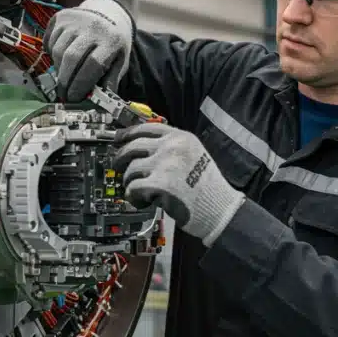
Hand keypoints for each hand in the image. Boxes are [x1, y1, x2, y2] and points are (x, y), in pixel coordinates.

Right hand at [45, 0, 132, 101]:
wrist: (107, 15)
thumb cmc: (112, 45)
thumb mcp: (119, 62)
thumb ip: (109, 82)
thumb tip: (99, 103)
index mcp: (111, 40)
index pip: (93, 64)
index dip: (81, 84)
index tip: (74, 98)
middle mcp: (93, 26)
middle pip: (71, 57)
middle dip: (65, 81)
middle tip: (64, 94)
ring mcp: (75, 20)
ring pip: (58, 50)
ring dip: (58, 68)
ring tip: (65, 76)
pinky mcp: (61, 17)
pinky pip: (49, 40)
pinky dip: (51, 54)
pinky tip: (60, 59)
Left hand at [113, 123, 245, 246]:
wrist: (219, 208)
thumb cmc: (207, 188)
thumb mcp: (194, 155)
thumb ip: (171, 147)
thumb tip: (140, 148)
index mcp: (181, 137)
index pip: (146, 128)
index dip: (127, 133)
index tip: (117, 139)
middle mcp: (173, 146)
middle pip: (133, 146)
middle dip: (120, 158)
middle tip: (118, 167)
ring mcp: (166, 164)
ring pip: (131, 168)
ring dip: (130, 182)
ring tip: (140, 192)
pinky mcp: (161, 184)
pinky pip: (133, 187)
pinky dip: (134, 196)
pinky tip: (143, 201)